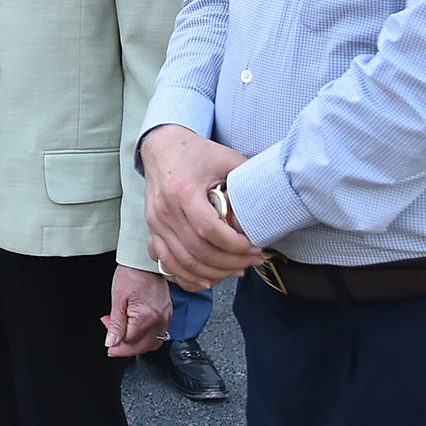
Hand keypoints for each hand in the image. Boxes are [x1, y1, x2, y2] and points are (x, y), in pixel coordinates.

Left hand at [102, 266, 171, 357]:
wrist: (143, 260)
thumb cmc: (131, 274)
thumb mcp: (117, 300)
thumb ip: (115, 325)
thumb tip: (112, 342)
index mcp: (146, 317)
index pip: (130, 342)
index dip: (116, 343)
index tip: (108, 342)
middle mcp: (160, 320)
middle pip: (142, 346)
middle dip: (125, 346)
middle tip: (112, 340)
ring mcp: (166, 317)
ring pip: (152, 343)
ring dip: (136, 343)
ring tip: (122, 332)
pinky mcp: (168, 313)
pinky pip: (158, 333)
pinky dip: (146, 335)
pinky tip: (134, 327)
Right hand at [140, 125, 261, 288]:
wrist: (161, 146)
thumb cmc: (194, 152)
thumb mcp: (225, 158)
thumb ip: (248, 176)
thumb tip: (273, 195)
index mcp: (183, 191)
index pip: (208, 230)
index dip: (233, 245)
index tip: (253, 247)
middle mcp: (166, 209)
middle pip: (198, 251)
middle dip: (229, 262)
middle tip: (251, 261)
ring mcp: (156, 221)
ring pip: (183, 262)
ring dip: (212, 273)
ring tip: (236, 270)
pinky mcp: (152, 229)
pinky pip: (166, 261)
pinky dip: (186, 276)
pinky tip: (206, 280)